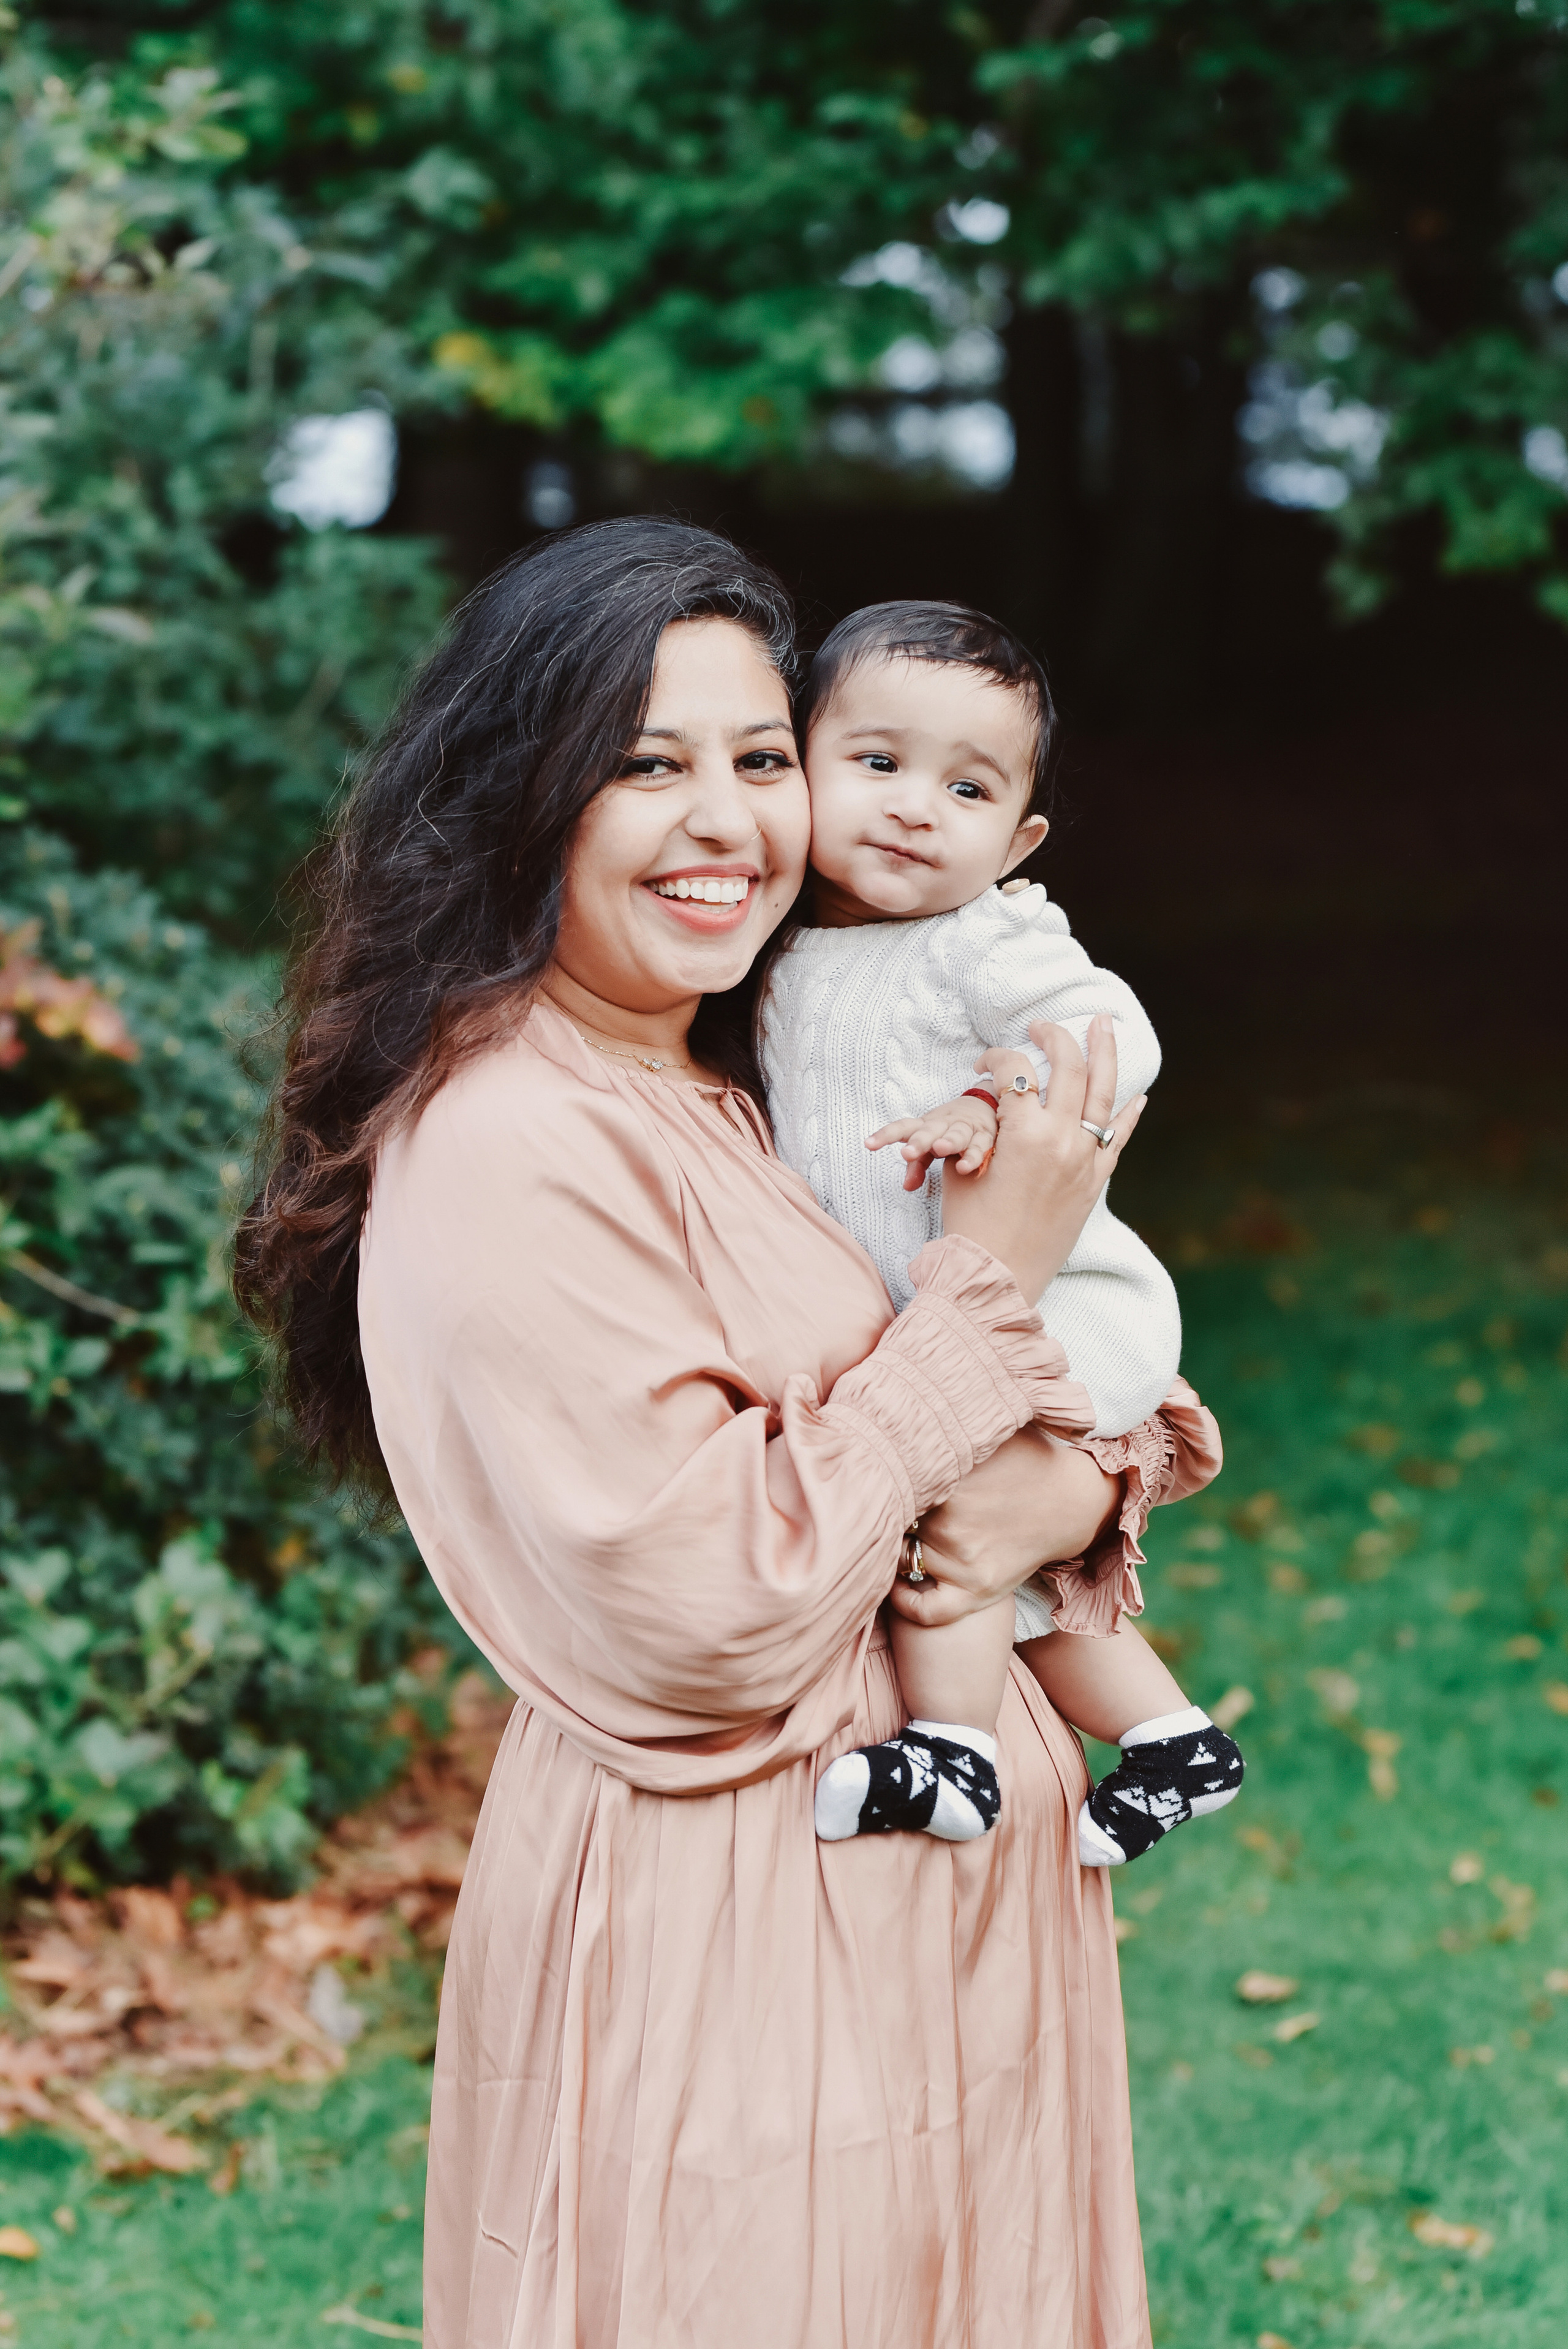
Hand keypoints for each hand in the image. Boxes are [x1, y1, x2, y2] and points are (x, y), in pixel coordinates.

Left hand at [866, 1091, 997, 1191]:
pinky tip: (966, 1167)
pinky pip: (980, 1145)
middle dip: (919, 1141)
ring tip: (940, 1149)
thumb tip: (907, 1187)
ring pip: (957, 1134)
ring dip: (948, 1141)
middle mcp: (943, 1124)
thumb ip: (918, 1165)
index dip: (885, 1135)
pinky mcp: (985, 1135)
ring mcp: (965, 1128)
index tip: (869, 1144)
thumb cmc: (949, 1129)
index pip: (902, 1127)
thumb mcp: (931, 1143)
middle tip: (908, 1153)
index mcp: (925, 1125)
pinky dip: (974, 1155)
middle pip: (929, 1130)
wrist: (984, 1104)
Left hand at [887, 1426, 1122, 1626]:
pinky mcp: (976, 1591)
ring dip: (896, 1547)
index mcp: (946, 1480)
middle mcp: (948, 1523)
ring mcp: (961, 1562)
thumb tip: (899, 1401)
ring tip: (899, 1532)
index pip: (887, 1483)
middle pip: (892, 1522)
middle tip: (886, 1503)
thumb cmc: (1023, 1457)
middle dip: (888, 1512)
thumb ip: (943, 1417)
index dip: (879, 1479)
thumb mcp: (988, 1427)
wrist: (1071, 1499)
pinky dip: (906, 1604)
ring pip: (901, 1559)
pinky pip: (927, 1610)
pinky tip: (899, 1586)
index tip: (877, 1474)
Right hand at [938, 1014, 1144, 1301]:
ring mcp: (1084, 1161)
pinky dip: (1129, 1115)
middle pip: (1067, 1067)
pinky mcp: (1094, 1183)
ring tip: (1104, 1025)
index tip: (983, 1063)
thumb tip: (990, 1104)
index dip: (995, 1058)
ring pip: (1104, 1092)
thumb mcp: (963, 1168)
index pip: (1014, 1071)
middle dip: (1054, 1037)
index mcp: (1023, 1133)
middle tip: (1043, 1025)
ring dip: (1105, 1053)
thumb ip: (982, 1129)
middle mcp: (1062, 1139)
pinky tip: (1137, 1095)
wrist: (997, 1280)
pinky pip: (1118, 1139)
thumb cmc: (970, 1229)